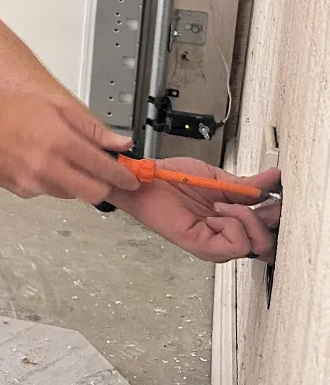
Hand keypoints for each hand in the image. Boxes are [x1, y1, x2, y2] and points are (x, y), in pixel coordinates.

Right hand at [0, 91, 139, 202]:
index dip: (123, 176)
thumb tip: (120, 143)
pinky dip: (52, 182)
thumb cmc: (11, 110)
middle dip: (105, 186)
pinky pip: (48, 192)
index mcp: (60, 141)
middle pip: (93, 192)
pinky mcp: (21, 190)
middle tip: (106, 177)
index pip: (104, 168)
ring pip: (71, 193)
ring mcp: (33, 181)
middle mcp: (47, 165)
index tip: (132, 179)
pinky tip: (40, 163)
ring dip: (76, 182)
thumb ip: (91, 128)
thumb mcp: (57, 107)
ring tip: (62, 160)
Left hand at [111, 158, 282, 261]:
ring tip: (225, 203)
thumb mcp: (218, 178)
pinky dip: (235, 224)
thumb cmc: (173, 178)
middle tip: (257, 200)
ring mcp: (215, 243)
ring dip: (248, 218)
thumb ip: (247, 185)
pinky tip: (218, 212)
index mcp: (231, 219)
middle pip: (268, 242)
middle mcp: (225, 234)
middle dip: (270, 218)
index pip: (268, 229)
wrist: (147, 178)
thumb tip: (274, 178)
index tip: (277, 196)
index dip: (277, 214)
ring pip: (258, 244)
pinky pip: (237, 244)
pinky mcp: (202, 246)